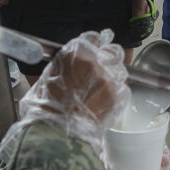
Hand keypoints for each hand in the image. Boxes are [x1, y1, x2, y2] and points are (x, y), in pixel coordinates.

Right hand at [16, 30, 129, 159]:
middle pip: (111, 52)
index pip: (93, 37)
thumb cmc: (47, 107)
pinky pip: (122, 88)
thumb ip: (66, 62)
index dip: (95, 45)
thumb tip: (74, 59)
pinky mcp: (119, 94)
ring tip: (98, 93)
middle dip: (107, 60)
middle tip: (98, 75)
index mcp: (75, 52)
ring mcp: (109, 77)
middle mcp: (95, 60)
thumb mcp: (48, 76)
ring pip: (119, 70)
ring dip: (113, 78)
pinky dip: (115, 94)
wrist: (58, 132)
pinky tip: (102, 103)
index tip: (96, 50)